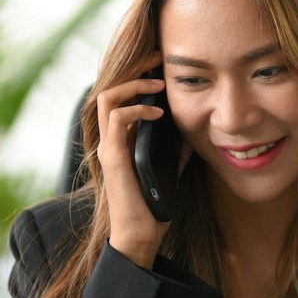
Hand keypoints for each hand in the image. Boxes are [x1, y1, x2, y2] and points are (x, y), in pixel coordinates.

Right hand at [94, 61, 170, 268]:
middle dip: (134, 71)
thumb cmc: (152, 210)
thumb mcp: (169, 173)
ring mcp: (109, 148)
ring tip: (157, 85)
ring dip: (133, 86)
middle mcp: (110, 141)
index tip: (160, 68)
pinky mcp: (113, 157)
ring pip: (107, 98)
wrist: (140, 237)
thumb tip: (190, 137)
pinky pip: (116, 119)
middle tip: (158, 61)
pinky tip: (158, 114)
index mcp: (121, 142)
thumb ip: (175, 154)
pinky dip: (137, 110)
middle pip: (110, 89)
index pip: (120, 98)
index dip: (137, 78)